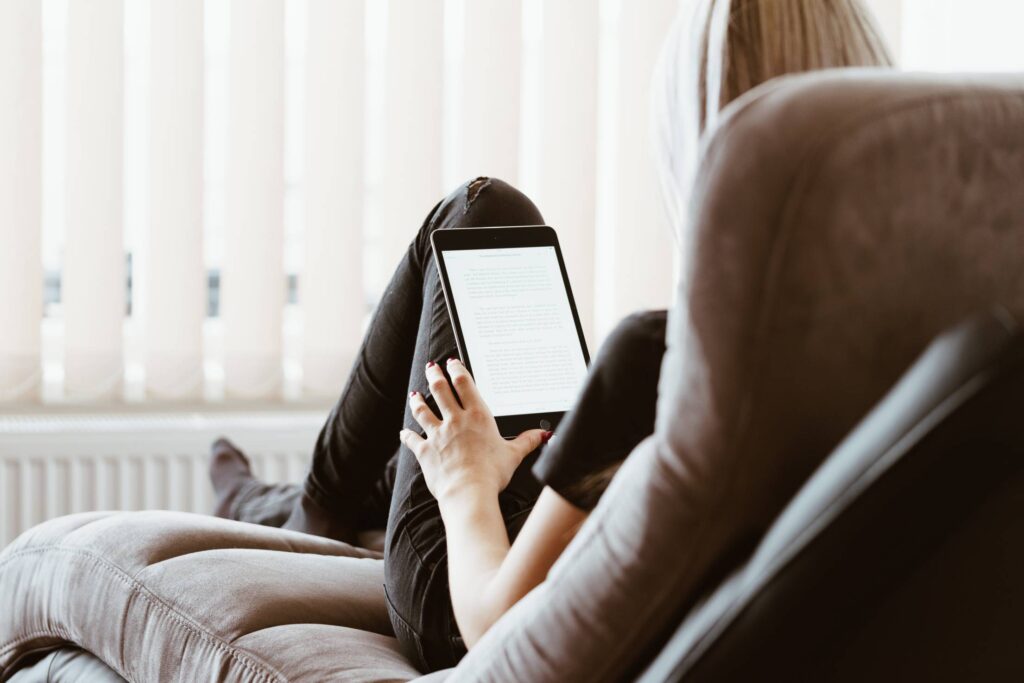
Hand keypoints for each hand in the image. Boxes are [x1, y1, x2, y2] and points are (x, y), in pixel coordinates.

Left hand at [400, 358, 550, 502]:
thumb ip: (527, 441)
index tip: (452, 363)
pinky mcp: (425, 451)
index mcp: (478, 416)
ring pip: (423, 410)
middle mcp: (455, 420)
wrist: (469, 492)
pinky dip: (407, 435)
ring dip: (418, 401)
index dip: (456, 370)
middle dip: (435, 376)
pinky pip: (412, 439)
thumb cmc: (492, 473)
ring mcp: (438, 434)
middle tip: (431, 367)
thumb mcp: (513, 455)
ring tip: (415, 394)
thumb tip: (544, 434)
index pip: (464, 384)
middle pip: (441, 390)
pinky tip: (404, 432)